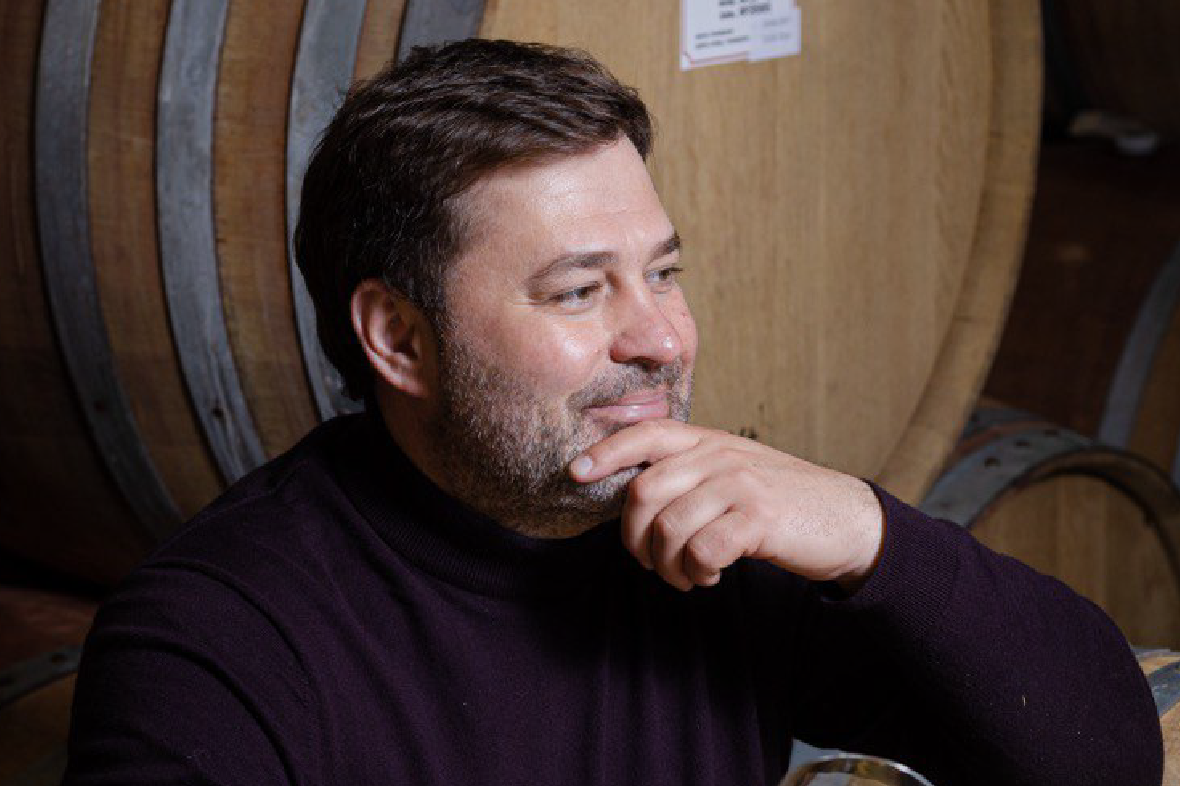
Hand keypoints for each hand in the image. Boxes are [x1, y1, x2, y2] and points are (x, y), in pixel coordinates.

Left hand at [569, 419, 884, 591]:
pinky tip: (712, 574)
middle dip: (636, 539)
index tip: (575, 472)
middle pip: (643, 492)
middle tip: (654, 564)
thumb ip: (688, 475)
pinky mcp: (759, 517)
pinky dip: (698, 572)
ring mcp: (739, 484)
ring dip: (669, 566)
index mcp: (707, 441)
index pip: (646, 435)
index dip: (605, 452)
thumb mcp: (731, 473)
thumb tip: (631, 499)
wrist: (845, 519)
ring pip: (669, 528)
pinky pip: (702, 550)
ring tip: (689, 576)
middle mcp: (719, 455)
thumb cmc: (777, 502)